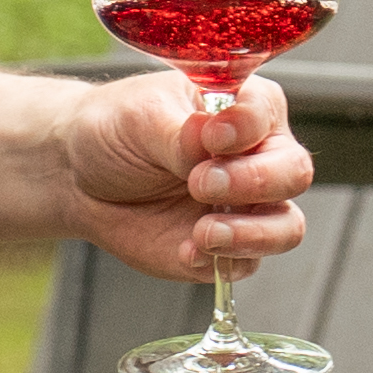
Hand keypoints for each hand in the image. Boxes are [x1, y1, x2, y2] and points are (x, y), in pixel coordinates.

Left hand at [66, 67, 311, 284]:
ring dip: (250, 234)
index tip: (212, 137)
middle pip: (293, 174)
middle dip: (255, 182)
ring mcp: (246, 206)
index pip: (267, 114)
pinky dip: (220, 262)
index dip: (246, 128)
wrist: (79, 176)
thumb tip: (207, 137)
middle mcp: (256, 156)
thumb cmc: (116, 130)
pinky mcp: (228, 248)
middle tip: (202, 184)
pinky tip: (186, 251)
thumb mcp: (140, 119)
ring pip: (285, 227)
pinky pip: (245, 264)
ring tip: (204, 233)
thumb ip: (179, 133)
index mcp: (242, 108)